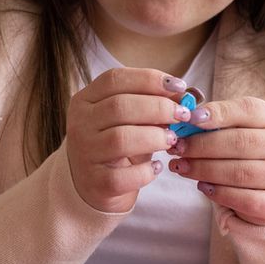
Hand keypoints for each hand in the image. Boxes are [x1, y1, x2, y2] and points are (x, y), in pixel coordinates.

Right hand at [64, 67, 187, 213]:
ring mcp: (84, 154)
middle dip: (159, 107)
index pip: (114, 79)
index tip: (179, 86)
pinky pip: (124, 175)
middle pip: (120, 106)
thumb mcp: (128, 119)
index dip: (149, 79)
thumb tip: (185, 96)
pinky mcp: (95, 183)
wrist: (92, 185)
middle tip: (183, 115)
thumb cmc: (116, 145)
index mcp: (85, 100)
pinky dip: (147, 171)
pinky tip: (156, 168)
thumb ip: (150, 103)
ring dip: (155, 137)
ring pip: (121, 139)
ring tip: (172, 140)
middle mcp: (80, 124)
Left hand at [166, 96, 264, 226]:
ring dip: (203, 169)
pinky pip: (243, 198)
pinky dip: (218, 192)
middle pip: (240, 142)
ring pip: (238, 172)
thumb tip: (186, 119)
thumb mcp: (244, 130)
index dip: (218, 113)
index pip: (249, 109)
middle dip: (201, 145)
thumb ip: (220, 121)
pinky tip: (202, 187)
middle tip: (176, 148)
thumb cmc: (252, 152)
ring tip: (180, 166)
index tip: (190, 119)